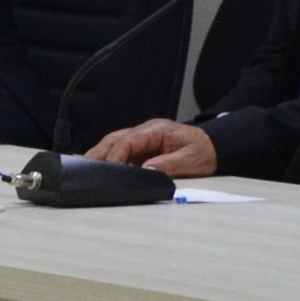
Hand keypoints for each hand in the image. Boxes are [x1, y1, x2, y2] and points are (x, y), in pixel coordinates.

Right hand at [88, 119, 217, 175]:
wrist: (214, 148)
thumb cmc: (204, 152)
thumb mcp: (190, 161)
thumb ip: (168, 165)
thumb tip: (146, 170)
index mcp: (157, 130)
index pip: (129, 140)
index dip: (116, 155)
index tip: (109, 170)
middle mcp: (146, 131)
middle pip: (115, 139)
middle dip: (99, 153)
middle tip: (85, 168)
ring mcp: (143, 139)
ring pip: (114, 143)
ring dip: (100, 155)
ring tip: (86, 169)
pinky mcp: (142, 148)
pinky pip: (121, 151)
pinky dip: (109, 158)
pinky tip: (101, 168)